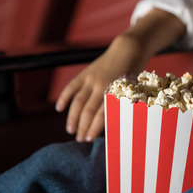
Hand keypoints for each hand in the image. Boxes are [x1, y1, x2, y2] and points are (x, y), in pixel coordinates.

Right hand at [55, 8, 185, 141]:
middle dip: (82, 127)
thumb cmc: (132, 76)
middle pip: (88, 111)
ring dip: (72, 117)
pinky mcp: (85, 73)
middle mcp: (102, 86)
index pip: (101, 115)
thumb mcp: (131, 91)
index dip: (93, 129)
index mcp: (116, 93)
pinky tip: (59, 109)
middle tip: (79, 140)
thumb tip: (108, 125)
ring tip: (71, 130)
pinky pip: (71, 87)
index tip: (89, 139)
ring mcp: (91, 79)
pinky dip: (64, 97)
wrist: (127, 52)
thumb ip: (120, 106)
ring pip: (77, 102)